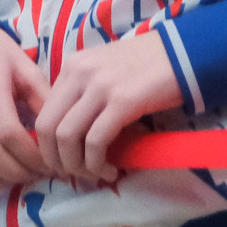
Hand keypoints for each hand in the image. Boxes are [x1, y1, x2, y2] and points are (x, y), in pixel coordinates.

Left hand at [34, 31, 181, 182]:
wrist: (183, 52)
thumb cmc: (145, 64)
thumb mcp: (103, 70)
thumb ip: (82, 93)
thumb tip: (67, 136)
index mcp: (73, 65)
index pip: (43, 113)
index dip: (47, 146)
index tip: (63, 162)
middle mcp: (80, 72)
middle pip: (47, 128)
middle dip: (55, 160)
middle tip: (73, 174)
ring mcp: (100, 85)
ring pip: (67, 137)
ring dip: (76, 165)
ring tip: (94, 174)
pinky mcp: (123, 101)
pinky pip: (95, 141)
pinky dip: (97, 163)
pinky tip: (110, 170)